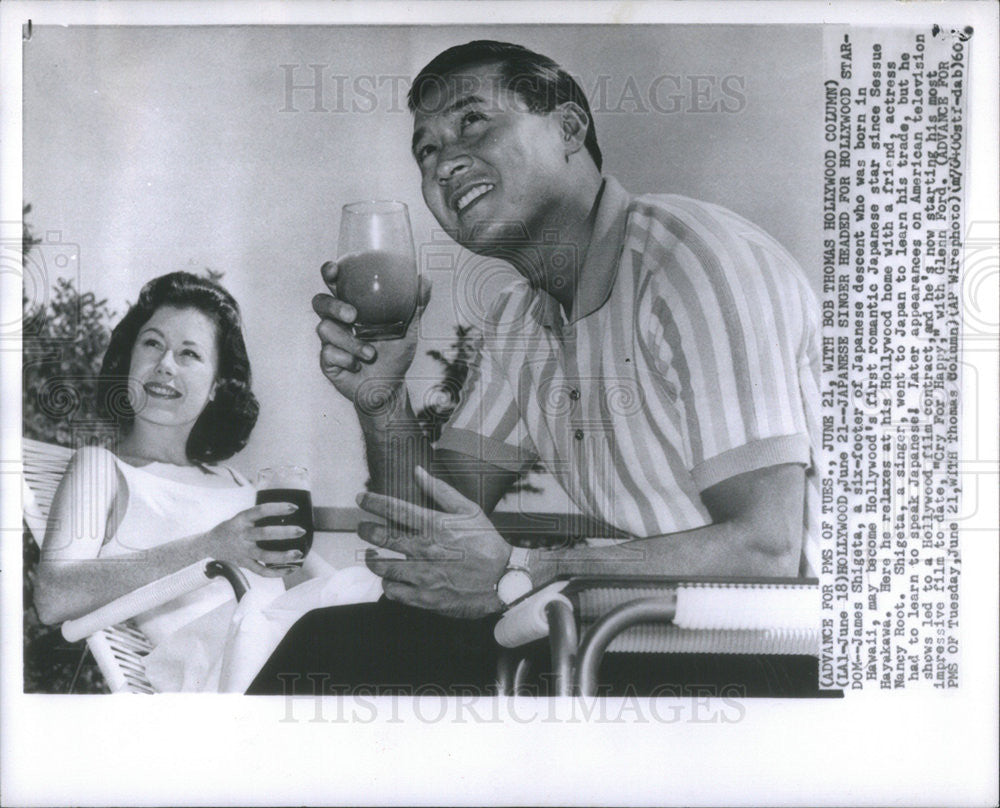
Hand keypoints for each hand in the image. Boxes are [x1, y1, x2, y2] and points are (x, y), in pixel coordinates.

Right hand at [204, 503, 305, 577]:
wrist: (208, 545)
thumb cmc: (231, 529)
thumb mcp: (240, 517)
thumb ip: (257, 517)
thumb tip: (287, 512)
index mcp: (241, 520)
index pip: (260, 511)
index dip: (277, 508)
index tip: (294, 507)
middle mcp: (242, 535)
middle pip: (264, 533)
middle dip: (284, 532)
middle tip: (301, 531)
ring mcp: (242, 551)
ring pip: (264, 555)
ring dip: (283, 555)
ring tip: (298, 554)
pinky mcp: (243, 564)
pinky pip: (261, 571)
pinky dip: (276, 572)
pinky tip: (290, 570)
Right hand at [312, 261, 430, 410]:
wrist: (389, 388)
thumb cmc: (395, 355)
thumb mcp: (408, 329)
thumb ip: (415, 304)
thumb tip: (425, 279)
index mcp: (353, 307)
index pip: (336, 285)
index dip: (330, 274)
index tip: (334, 269)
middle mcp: (338, 321)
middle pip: (320, 302)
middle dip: (334, 306)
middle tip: (353, 315)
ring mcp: (330, 341)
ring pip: (325, 329)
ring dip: (351, 343)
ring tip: (371, 354)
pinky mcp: (327, 360)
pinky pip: (328, 353)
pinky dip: (347, 359)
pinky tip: (358, 365)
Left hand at [357, 466, 510, 617]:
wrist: (503, 578)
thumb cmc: (486, 542)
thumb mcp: (468, 509)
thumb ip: (440, 490)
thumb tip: (418, 471)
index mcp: (434, 525)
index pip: (393, 509)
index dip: (372, 502)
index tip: (361, 498)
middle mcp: (424, 549)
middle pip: (381, 537)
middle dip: (366, 530)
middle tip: (363, 528)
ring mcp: (423, 575)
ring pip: (383, 567)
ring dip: (372, 559)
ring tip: (372, 555)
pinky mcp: (425, 597)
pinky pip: (394, 592)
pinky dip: (387, 585)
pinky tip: (390, 580)